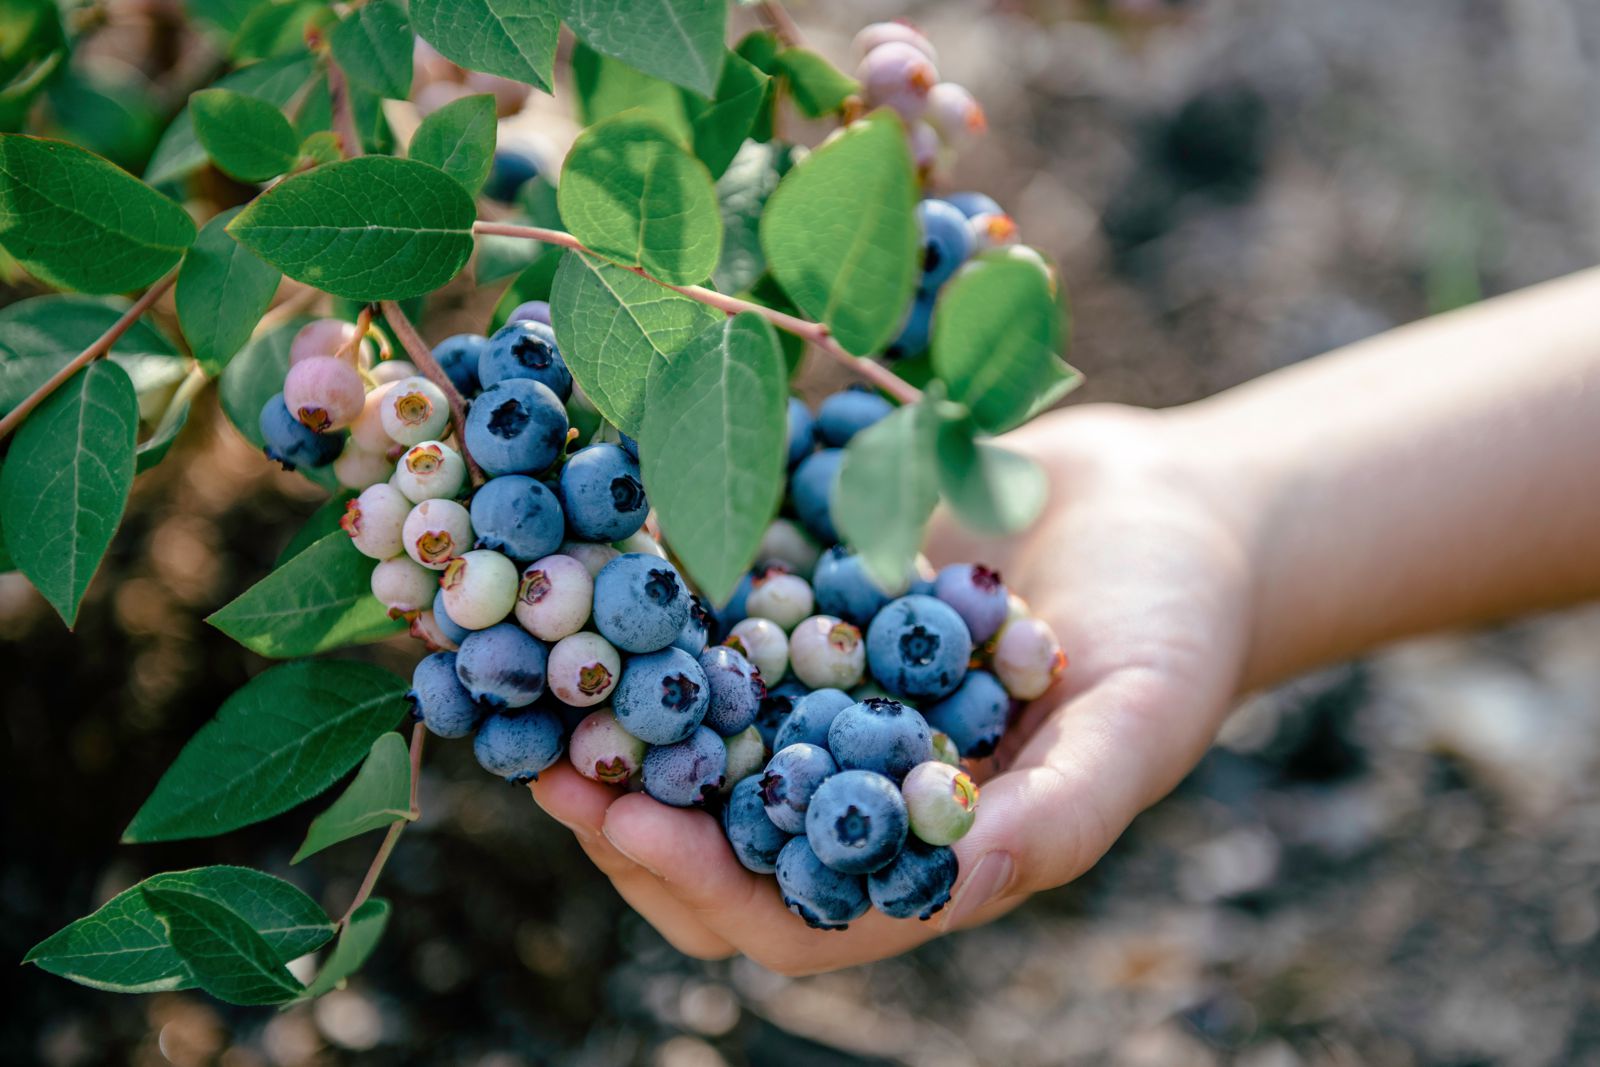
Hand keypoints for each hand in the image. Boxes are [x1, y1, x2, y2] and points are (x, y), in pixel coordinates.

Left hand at [530, 404, 1256, 973]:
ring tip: (536, 678)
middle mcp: (859, 783)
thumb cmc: (1176, 628)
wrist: (1170, 501)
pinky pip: (718, 626)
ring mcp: (829, 695)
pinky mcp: (812, 605)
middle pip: (720, 835)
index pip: (797, 907)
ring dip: (617, 720)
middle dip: (630, 813)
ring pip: (699, 737)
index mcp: (924, 849)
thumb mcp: (1137, 723)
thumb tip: (944, 882)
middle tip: (548, 768)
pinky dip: (654, 613)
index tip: (628, 825)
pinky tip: (592, 565)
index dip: (708, 882)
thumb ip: (1051, 813)